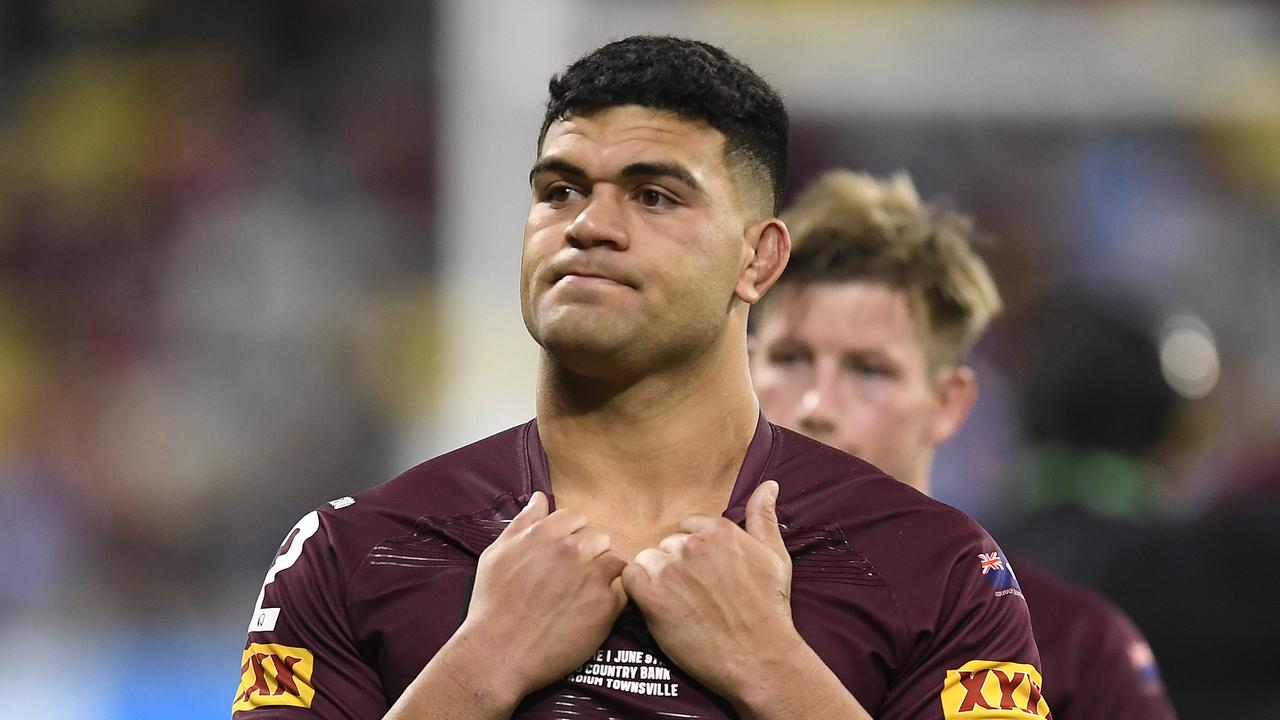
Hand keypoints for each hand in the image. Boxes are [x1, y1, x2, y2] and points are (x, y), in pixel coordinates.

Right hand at [456, 492, 627, 696]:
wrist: (499, 652)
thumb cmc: (492, 604)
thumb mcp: (496, 554)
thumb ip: (523, 523)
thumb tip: (540, 498)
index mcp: (546, 533)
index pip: (576, 518)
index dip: (570, 536)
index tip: (561, 557)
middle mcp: (572, 549)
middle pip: (598, 537)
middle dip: (589, 553)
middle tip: (572, 578)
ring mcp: (592, 576)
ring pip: (614, 561)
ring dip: (603, 574)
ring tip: (583, 595)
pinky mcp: (606, 605)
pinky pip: (623, 589)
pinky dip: (612, 597)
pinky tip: (592, 609)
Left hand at [622, 481, 798, 700]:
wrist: (759, 657)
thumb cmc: (769, 608)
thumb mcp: (775, 556)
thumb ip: (763, 518)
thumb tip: (768, 484)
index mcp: (719, 530)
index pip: (687, 527)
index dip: (692, 552)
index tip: (703, 575)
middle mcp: (692, 544)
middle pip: (666, 545)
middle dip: (675, 565)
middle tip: (693, 594)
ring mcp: (670, 570)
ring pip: (647, 560)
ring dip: (655, 578)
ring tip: (676, 603)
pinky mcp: (652, 597)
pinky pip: (629, 578)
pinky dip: (637, 591)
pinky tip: (656, 606)